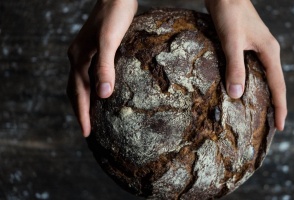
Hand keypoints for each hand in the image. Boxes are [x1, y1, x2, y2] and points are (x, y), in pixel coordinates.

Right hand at [67, 0, 137, 136]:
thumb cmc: (115, 16)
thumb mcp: (110, 41)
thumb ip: (105, 66)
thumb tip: (103, 95)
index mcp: (79, 58)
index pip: (78, 93)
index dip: (82, 114)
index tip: (86, 133)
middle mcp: (78, 58)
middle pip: (75, 91)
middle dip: (80, 112)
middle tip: (87, 131)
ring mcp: (85, 54)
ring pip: (81, 84)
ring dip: (84, 101)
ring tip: (91, 117)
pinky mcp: (95, 50)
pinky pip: (89, 75)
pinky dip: (92, 88)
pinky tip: (102, 92)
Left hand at [205, 0, 286, 130]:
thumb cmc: (230, 13)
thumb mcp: (232, 41)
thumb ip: (235, 67)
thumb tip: (236, 95)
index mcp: (269, 52)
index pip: (278, 86)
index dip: (280, 108)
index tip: (281, 127)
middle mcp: (267, 52)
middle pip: (275, 84)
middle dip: (275, 105)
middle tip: (272, 126)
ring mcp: (258, 49)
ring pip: (264, 77)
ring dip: (264, 95)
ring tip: (260, 113)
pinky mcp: (247, 46)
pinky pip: (254, 70)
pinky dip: (252, 83)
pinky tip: (244, 90)